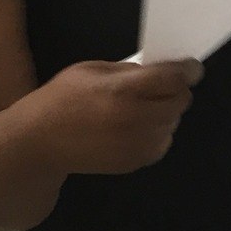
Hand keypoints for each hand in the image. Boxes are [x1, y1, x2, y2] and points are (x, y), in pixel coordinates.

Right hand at [27, 60, 201, 175]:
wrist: (40, 142)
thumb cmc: (63, 99)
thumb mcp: (92, 70)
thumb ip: (130, 70)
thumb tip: (161, 70)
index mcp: (122, 91)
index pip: (173, 79)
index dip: (187, 71)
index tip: (191, 68)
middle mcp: (134, 119)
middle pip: (181, 101)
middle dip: (176, 90)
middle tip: (161, 86)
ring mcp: (137, 144)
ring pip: (175, 122)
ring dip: (167, 112)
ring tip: (142, 107)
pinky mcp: (136, 162)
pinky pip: (163, 142)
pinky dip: (158, 132)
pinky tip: (136, 127)